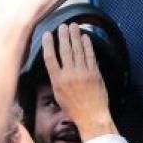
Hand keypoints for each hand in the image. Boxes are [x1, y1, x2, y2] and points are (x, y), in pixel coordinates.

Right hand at [41, 23, 113, 137]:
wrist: (91, 116)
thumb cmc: (74, 108)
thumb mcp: (58, 95)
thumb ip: (56, 79)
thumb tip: (56, 66)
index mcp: (57, 80)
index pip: (50, 58)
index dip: (48, 44)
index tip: (48, 34)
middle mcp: (69, 74)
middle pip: (65, 50)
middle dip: (63, 36)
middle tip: (63, 26)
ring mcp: (83, 72)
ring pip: (78, 50)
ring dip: (75, 36)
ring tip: (73, 26)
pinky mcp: (94, 72)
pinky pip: (90, 55)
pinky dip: (87, 45)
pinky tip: (85, 37)